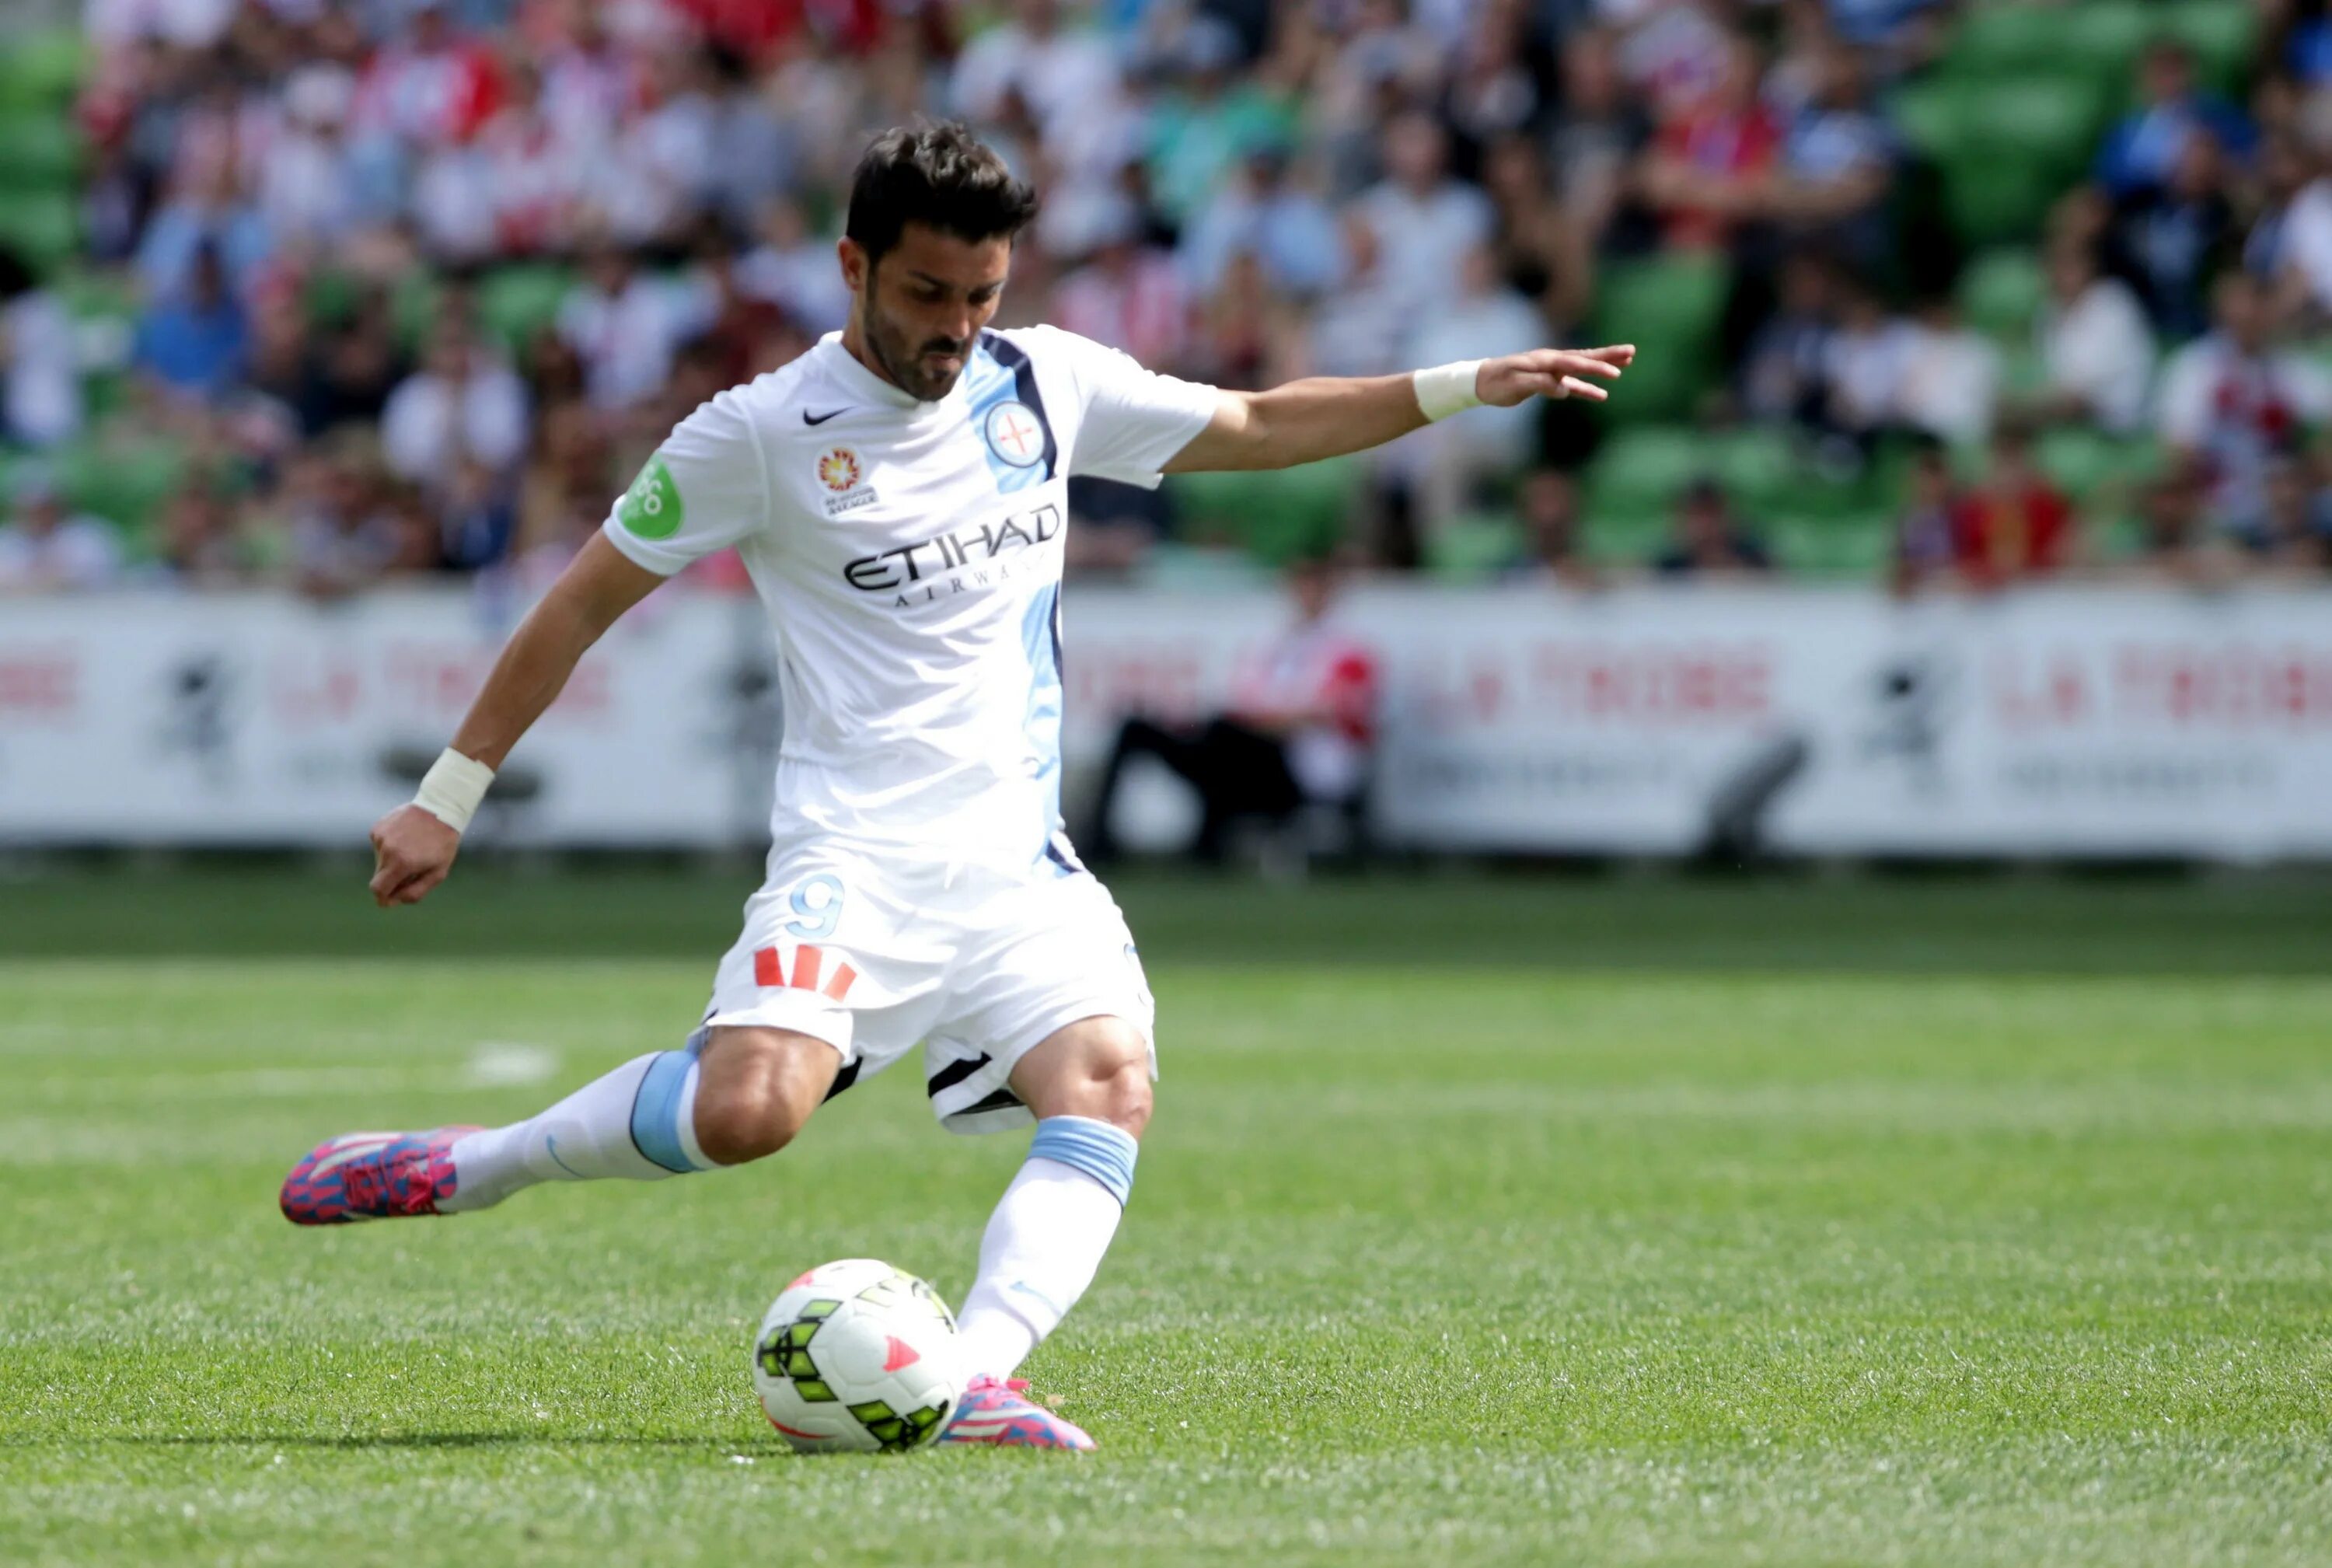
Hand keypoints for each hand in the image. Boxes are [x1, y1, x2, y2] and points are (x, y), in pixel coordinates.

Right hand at [369, 803, 460, 907]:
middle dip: (392, 878)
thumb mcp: (437, 873)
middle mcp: (386, 849)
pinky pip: (379, 845)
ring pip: (379, 860)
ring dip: (392, 860)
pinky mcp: (377, 827)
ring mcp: (380, 836)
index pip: (378, 889)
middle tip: (411, 869)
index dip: (383, 897)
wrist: (440, 809)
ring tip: (411, 848)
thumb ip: (415, 892)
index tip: (390, 899)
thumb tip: (392, 902)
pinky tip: (405, 838)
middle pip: (379, 875)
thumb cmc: (443, 844)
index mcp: (401, 863)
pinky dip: (389, 846)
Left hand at [1477, 345, 1636, 406]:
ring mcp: (1551, 371)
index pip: (1575, 363)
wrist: (1480, 382)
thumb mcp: (1515, 385)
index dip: (1596, 367)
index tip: (1615, 372)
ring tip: (1626, 362)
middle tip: (1632, 351)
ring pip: (1583, 367)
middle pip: (1585, 358)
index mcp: (1544, 360)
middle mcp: (1551, 361)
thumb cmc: (1495, 383)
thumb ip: (1539, 384)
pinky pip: (1572, 384)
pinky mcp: (1548, 382)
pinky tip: (1601, 395)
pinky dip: (1587, 388)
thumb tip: (1563, 389)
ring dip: (1603, 365)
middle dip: (1609, 356)